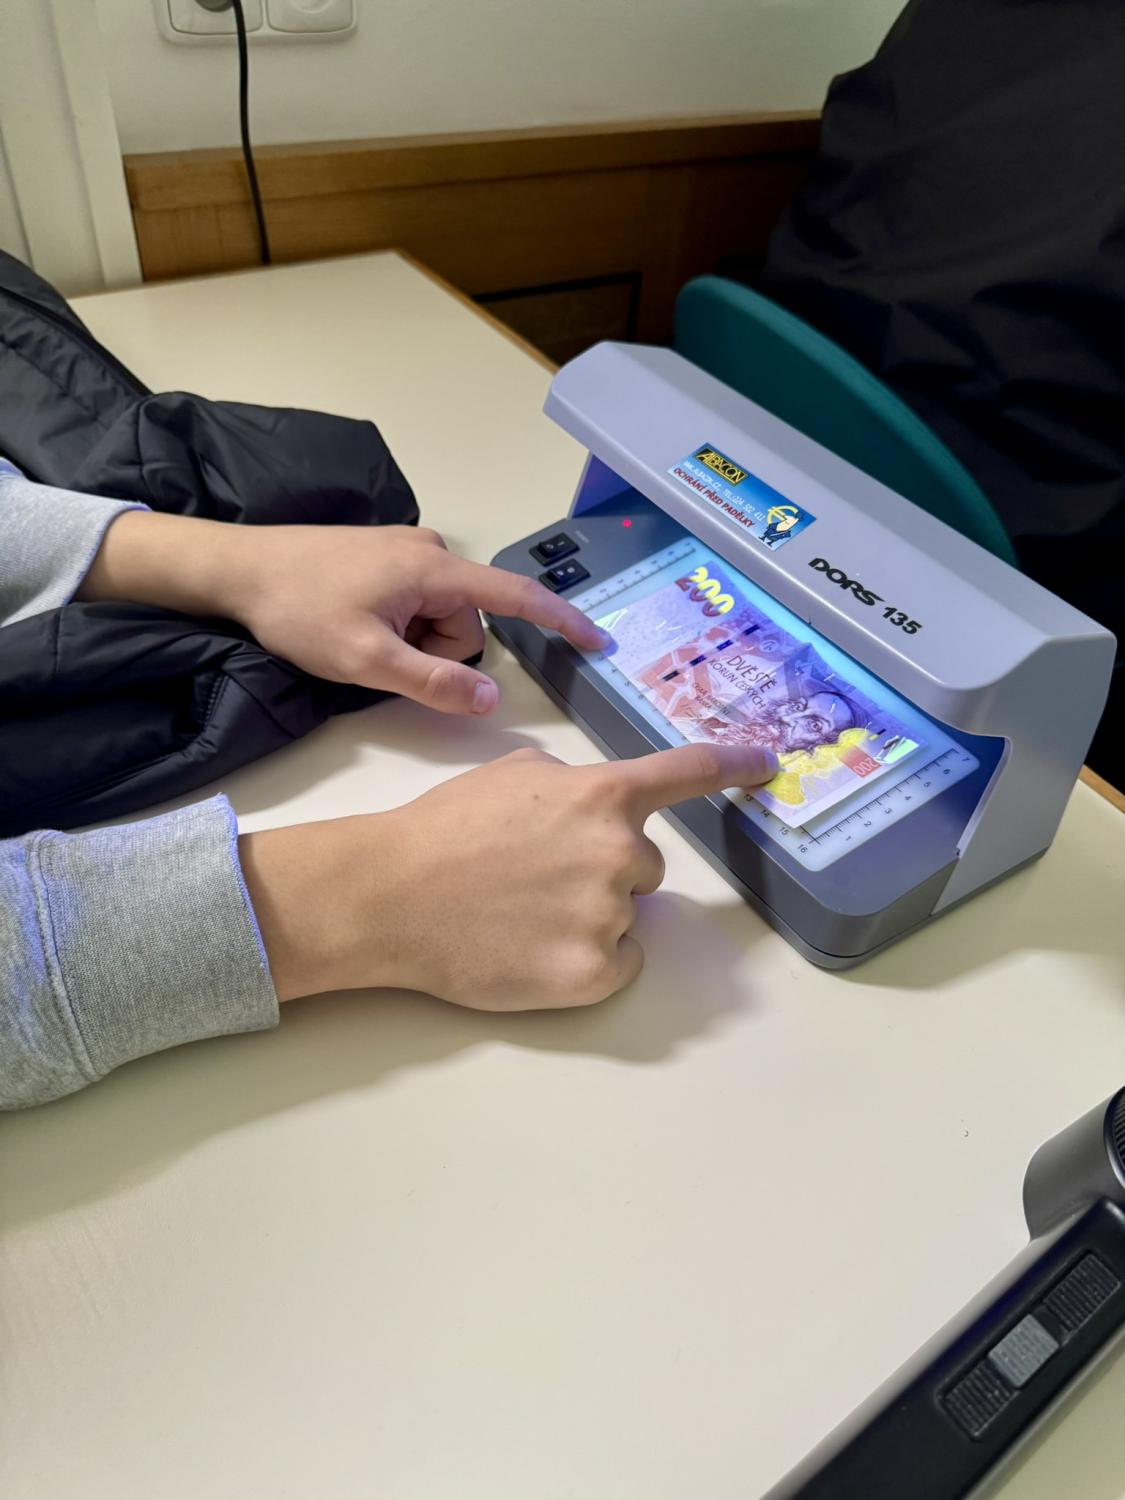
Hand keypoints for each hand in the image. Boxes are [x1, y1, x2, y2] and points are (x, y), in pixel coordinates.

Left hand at [79, 514, 606, 713]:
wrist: (238, 569)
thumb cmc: (300, 611)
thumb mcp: (366, 660)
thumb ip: (433, 682)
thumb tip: (492, 698)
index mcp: (434, 570)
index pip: (516, 597)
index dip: (560, 621)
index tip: (598, 640)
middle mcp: (432, 551)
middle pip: (468, 623)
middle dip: (436, 651)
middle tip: (379, 656)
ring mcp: (409, 551)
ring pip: (442, 618)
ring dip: (414, 641)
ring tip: (362, 638)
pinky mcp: (388, 557)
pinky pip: (419, 603)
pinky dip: (401, 625)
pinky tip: (357, 624)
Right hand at [239, 742, 777, 1010]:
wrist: (390, 895)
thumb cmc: (443, 830)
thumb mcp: (509, 776)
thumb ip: (569, 784)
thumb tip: (586, 804)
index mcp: (602, 796)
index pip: (686, 775)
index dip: (733, 767)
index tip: (769, 766)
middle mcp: (620, 853)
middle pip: (646, 866)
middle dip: (605, 870)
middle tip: (539, 877)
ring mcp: (610, 916)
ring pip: (627, 916)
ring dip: (591, 915)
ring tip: (523, 914)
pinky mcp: (595, 973)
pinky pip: (620, 964)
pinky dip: (588, 961)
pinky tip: (534, 948)